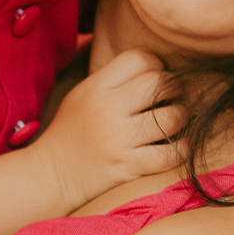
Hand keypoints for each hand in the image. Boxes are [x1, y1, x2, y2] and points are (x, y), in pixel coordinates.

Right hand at [35, 48, 185, 209]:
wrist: (51, 176)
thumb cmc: (70, 132)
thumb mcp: (79, 94)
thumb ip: (110, 77)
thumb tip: (148, 59)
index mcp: (95, 87)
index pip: (139, 59)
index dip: (155, 65)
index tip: (154, 79)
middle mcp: (108, 110)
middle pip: (160, 83)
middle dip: (174, 88)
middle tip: (173, 97)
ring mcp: (119, 139)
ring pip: (172, 117)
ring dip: (182, 118)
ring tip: (177, 121)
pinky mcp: (128, 166)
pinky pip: (169, 154)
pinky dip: (181, 150)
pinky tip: (179, 147)